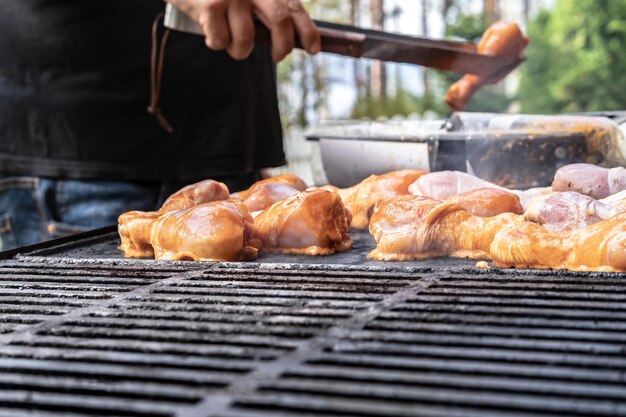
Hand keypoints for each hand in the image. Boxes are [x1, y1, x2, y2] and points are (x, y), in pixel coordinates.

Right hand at [166, 0, 320, 61]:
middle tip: (277, 56)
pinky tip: (210, 31)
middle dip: (282, 47)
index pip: (294, 8)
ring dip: (240, 51)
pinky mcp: (211, 5)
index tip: (313, 49)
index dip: (307, 31)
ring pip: (246, 39)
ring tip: (232, 44)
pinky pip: (220, 41)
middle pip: (280, 21)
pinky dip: (215, 43)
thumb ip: (268, 9)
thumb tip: (288, 40)